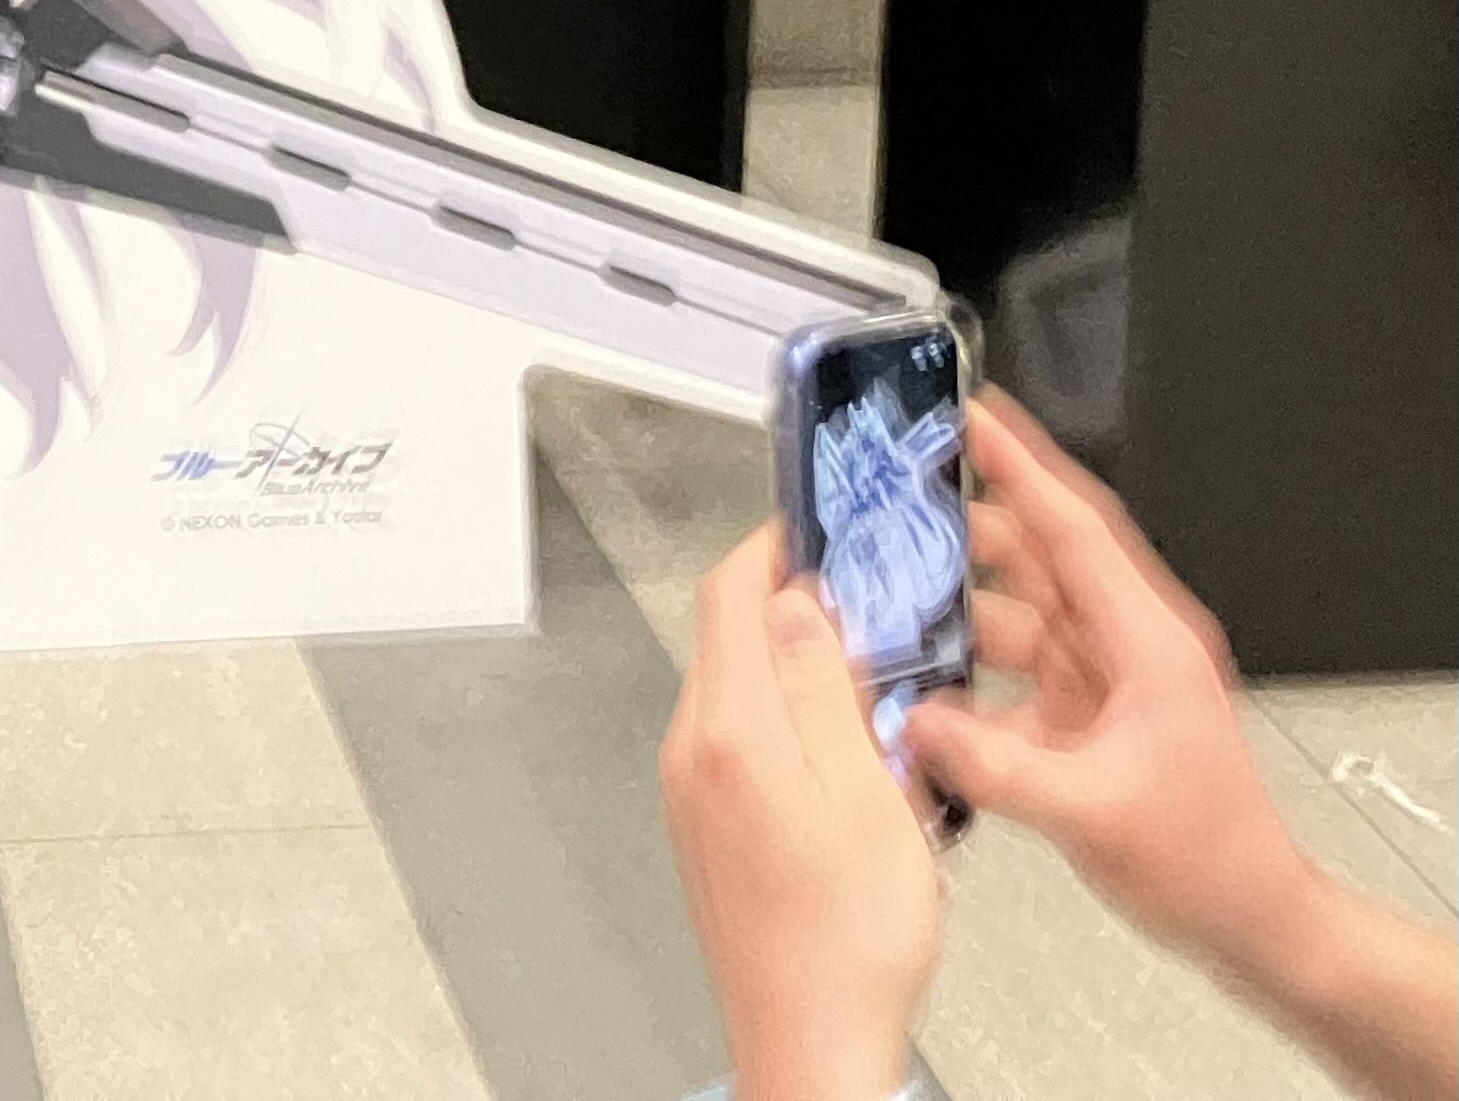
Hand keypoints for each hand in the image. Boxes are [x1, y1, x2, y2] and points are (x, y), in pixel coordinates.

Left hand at [662, 526, 941, 1100]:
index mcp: (731, 732)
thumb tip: (798, 603)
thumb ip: (827, 688)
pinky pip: (744, 737)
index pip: (730, 593)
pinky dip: (792, 720)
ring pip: (741, 687)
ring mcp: (693, 788)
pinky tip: (850, 753)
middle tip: (869, 606)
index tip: (820, 525)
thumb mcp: (867, 795)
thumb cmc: (848, 944)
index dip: (776, 545)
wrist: (810, 1042)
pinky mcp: (707, 820)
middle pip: (731, 635)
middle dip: (798, 608)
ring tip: (874, 685)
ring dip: (800, 668)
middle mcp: (693, 752)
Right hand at [903, 396, 1305, 967]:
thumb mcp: (1095, 813)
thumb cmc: (1210, 858)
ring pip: (1014, 613)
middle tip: (889, 504)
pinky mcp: (1080, 718)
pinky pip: (1007, 671)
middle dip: (962, 529)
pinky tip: (915, 687)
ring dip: (953, 607)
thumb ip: (995, 768)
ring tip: (883, 596)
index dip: (1020, 466)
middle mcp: (1122, 645)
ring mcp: (1100, 680)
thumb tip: (914, 725)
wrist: (1251, 921)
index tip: (968, 415)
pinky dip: (961, 672)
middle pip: (1034, 559)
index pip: (1075, 528)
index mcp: (1145, 640)